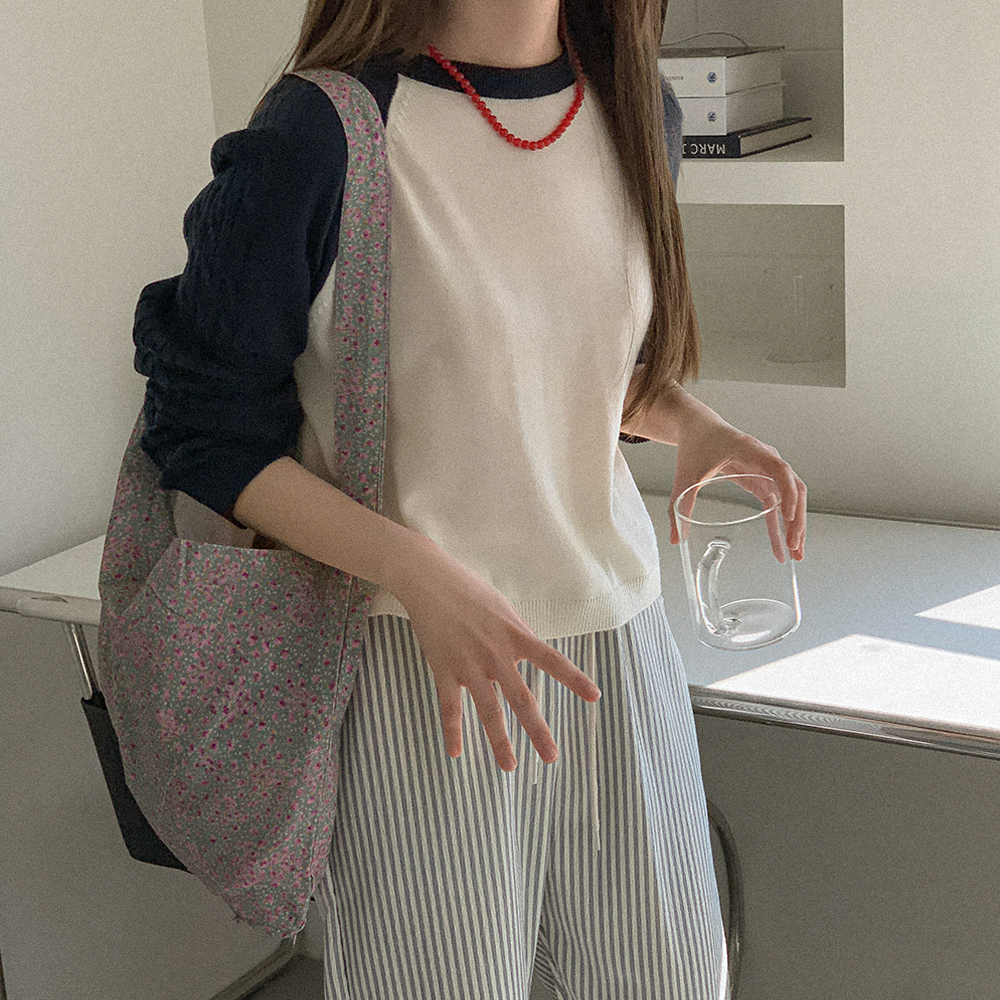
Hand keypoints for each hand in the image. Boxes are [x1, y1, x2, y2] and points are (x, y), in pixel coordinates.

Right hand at [393, 538, 601, 770]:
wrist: (428, 579)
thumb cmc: (469, 589)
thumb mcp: (503, 607)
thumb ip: (518, 633)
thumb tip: (534, 653)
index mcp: (515, 634)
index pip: (552, 660)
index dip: (574, 679)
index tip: (595, 697)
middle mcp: (496, 653)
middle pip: (522, 698)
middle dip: (537, 730)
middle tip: (551, 757)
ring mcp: (469, 664)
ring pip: (488, 710)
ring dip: (499, 741)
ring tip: (510, 766)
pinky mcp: (443, 668)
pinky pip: (449, 707)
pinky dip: (452, 732)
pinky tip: (455, 754)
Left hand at [668, 412, 806, 561]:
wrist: (699, 429)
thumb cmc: (695, 446)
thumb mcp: (685, 477)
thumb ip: (679, 506)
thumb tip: (674, 540)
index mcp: (751, 451)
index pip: (779, 470)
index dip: (788, 492)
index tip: (787, 516)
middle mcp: (766, 459)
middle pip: (794, 489)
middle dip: (797, 519)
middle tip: (794, 548)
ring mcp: (767, 470)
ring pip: (791, 499)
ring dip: (795, 525)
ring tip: (795, 555)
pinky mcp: (762, 480)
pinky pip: (777, 503)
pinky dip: (780, 524)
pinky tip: (781, 546)